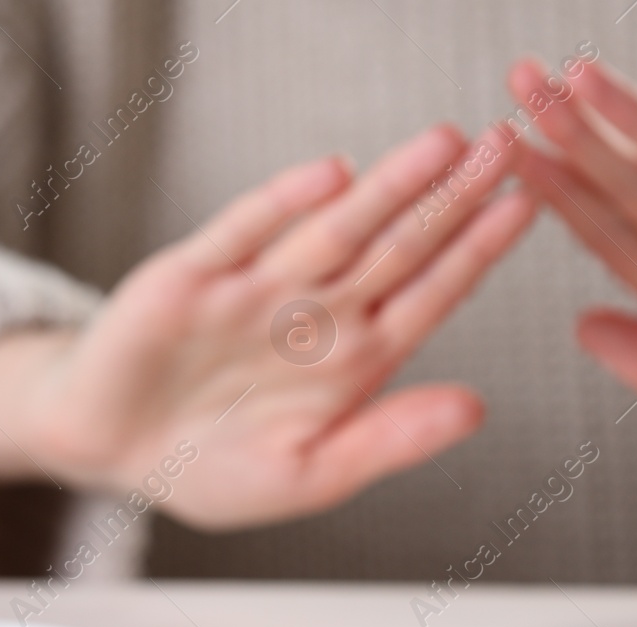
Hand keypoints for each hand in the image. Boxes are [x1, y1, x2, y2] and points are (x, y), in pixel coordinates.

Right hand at [0, 124, 533, 526]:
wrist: (109, 453)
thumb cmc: (214, 469)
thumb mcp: (312, 472)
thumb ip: (390, 438)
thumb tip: (478, 410)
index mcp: (354, 360)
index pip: (430, 295)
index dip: (477, 251)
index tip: (526, 206)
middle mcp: (315, 314)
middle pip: (397, 247)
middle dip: (451, 198)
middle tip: (505, 146)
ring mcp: (257, 289)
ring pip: (336, 228)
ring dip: (390, 187)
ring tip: (445, 144)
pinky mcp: (193, 276)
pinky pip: (246, 232)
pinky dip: (287, 203)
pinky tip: (335, 175)